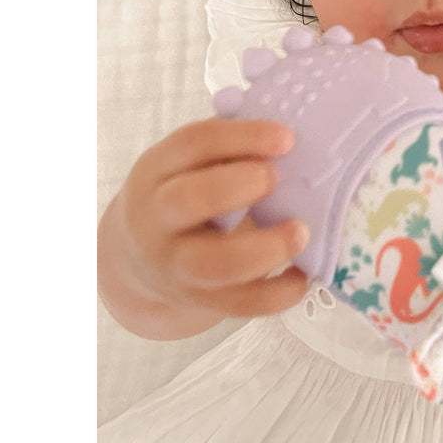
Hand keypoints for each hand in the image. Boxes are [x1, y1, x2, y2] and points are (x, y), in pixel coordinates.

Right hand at [97, 118, 309, 338]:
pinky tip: (303, 275)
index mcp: (158, 170)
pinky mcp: (202, 299)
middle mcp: (159, 218)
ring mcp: (177, 265)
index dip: (243, 137)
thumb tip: (289, 138)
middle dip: (238, 185)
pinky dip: (278, 294)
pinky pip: (240, 304)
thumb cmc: (184, 194)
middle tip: (276, 178)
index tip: (287, 138)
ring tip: (300, 231)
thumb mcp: (187, 164)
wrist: (138, 261)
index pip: (194, 143)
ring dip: (265, 248)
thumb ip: (227, 148)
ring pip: (214, 264)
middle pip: (189, 200)